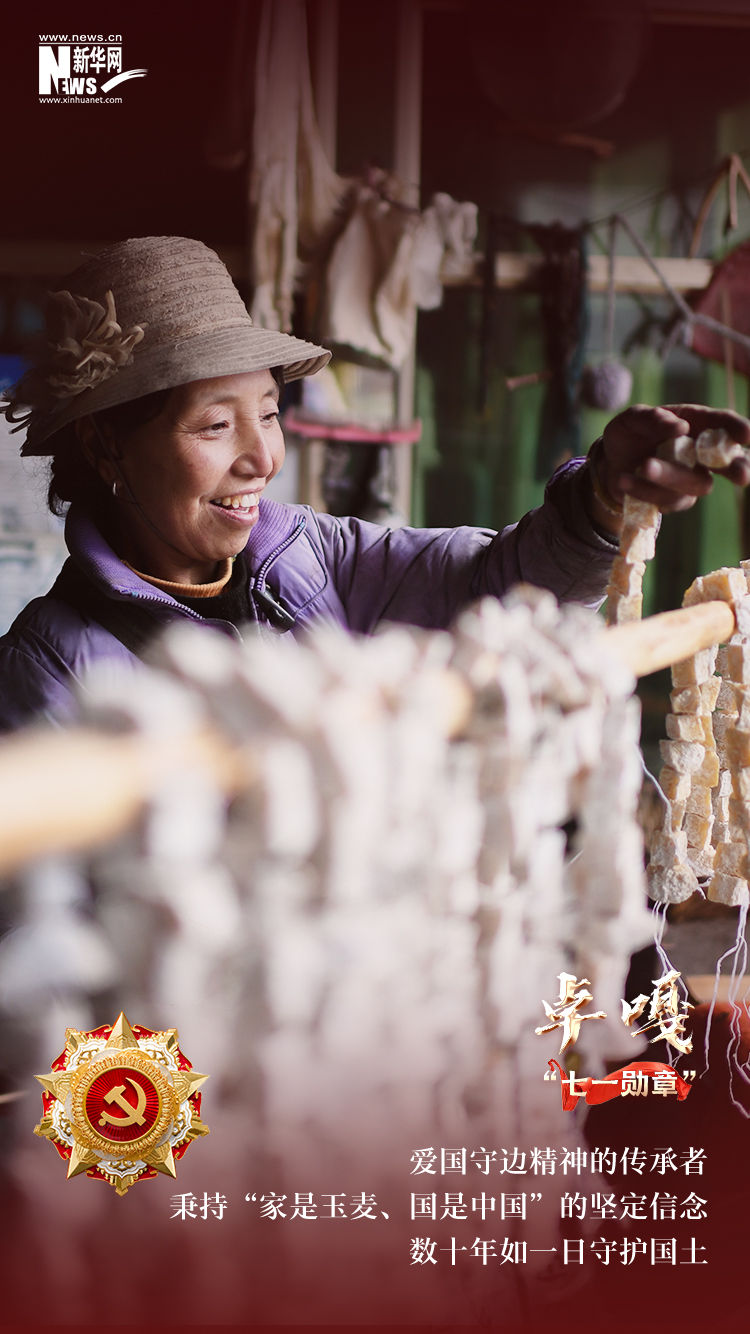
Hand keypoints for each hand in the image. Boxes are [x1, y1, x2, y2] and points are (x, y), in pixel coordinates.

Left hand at [587, 404, 749, 532]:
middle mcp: (700, 453)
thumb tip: (680, 426)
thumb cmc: (630, 434)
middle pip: (729, 463)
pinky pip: (668, 500)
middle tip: (742, 475)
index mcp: (697, 424)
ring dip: (670, 475)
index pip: (723, 424)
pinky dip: (645, 490)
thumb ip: (652, 418)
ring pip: (695, 484)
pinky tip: (625, 480)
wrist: (610, 462)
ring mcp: (690, 479)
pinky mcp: (674, 500)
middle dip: (737, 468)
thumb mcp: (632, 419)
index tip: (746, 434)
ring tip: (644, 465)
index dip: (736, 428)